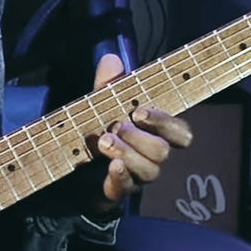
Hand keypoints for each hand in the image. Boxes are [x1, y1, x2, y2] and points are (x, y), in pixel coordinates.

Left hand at [86, 52, 194, 211]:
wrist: (69, 170)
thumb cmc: (95, 132)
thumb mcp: (99, 106)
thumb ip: (108, 86)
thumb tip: (112, 59)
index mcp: (154, 135)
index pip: (181, 133)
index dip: (166, 123)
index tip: (140, 112)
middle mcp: (151, 157)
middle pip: (163, 151)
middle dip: (140, 137)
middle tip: (116, 127)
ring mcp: (137, 177)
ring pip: (150, 170)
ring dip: (127, 154)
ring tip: (104, 142)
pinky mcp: (117, 191)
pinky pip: (127, 189)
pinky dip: (121, 177)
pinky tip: (112, 166)